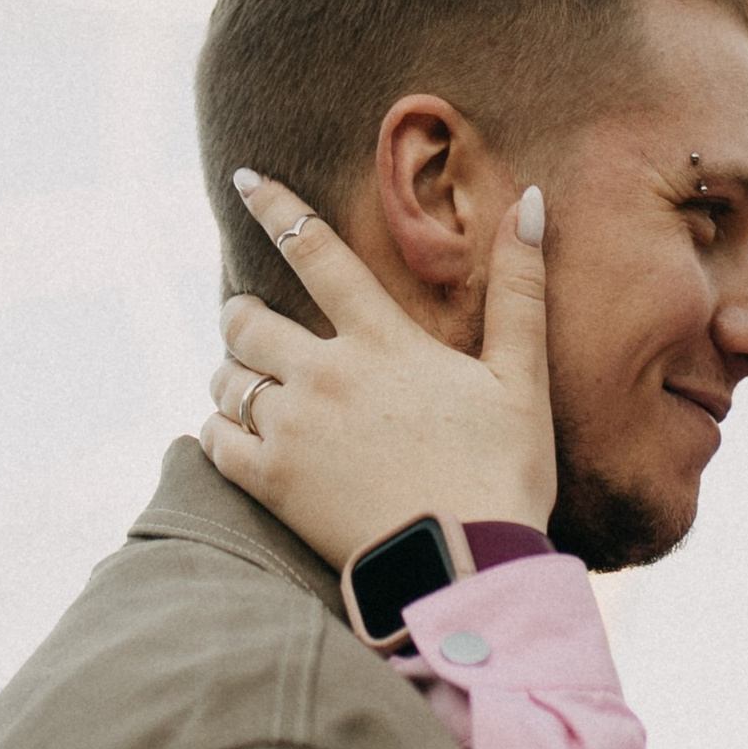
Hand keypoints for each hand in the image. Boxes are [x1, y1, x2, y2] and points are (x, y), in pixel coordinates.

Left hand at [202, 172, 556, 568]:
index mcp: (381, 341)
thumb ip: (521, 288)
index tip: (244, 180)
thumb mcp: (522, 378)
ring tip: (245, 383)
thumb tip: (532, 202)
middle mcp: (325, 374)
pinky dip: (217, 431)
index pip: (314, 250)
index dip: (275, 208)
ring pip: (226, 379)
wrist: (466, 568)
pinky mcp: (272, 483)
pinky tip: (232, 435)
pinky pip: (215, 440)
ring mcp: (293, 430)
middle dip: (241, 314)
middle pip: (248, 320)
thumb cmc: (502, 474)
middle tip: (247, 320)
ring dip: (230, 374)